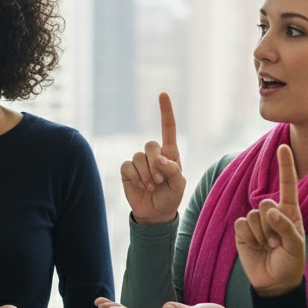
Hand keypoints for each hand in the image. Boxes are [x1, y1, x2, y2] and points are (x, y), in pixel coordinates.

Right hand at [121, 93, 185, 225]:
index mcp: (170, 153)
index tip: (163, 94)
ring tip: (151, 186)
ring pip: (138, 156)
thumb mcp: (179, 185)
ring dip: (146, 174)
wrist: (155, 213)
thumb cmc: (170, 197)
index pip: (167, 128)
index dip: (165, 111)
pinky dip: (136, 177)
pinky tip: (140, 185)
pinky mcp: (127, 170)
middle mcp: (153, 154)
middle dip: (155, 164)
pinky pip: (128, 166)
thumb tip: (160, 159)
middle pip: (151, 144)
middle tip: (160, 181)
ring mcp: (139, 162)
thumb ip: (174, 170)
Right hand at [234, 144, 305, 296]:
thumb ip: (284, 225)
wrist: (273, 282)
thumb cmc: (291, 263)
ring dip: (261, 234)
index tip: (283, 146)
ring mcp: (255, 221)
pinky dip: (249, 237)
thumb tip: (267, 210)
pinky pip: (241, 224)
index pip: (288, 184)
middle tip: (277, 243)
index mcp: (290, 212)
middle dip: (271, 224)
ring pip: (252, 215)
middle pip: (265, 202)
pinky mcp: (241, 230)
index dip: (285, 165)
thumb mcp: (295, 245)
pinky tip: (256, 247)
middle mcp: (271, 213)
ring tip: (268, 247)